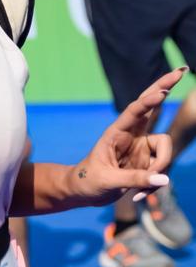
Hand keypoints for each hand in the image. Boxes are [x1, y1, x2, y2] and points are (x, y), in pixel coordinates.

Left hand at [68, 69, 184, 206]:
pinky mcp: (148, 162)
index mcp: (116, 132)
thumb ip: (134, 179)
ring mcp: (142, 147)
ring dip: (160, 170)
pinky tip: (137, 197)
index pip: (134, 111)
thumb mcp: (107, 181)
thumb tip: (163, 179)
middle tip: (181, 69)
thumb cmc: (88, 182)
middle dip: (164, 87)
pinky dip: (154, 184)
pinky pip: (162, 169)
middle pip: (152, 106)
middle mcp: (132, 135)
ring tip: (138, 192)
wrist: (84, 194)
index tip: (163, 92)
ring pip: (165, 149)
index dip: (149, 101)